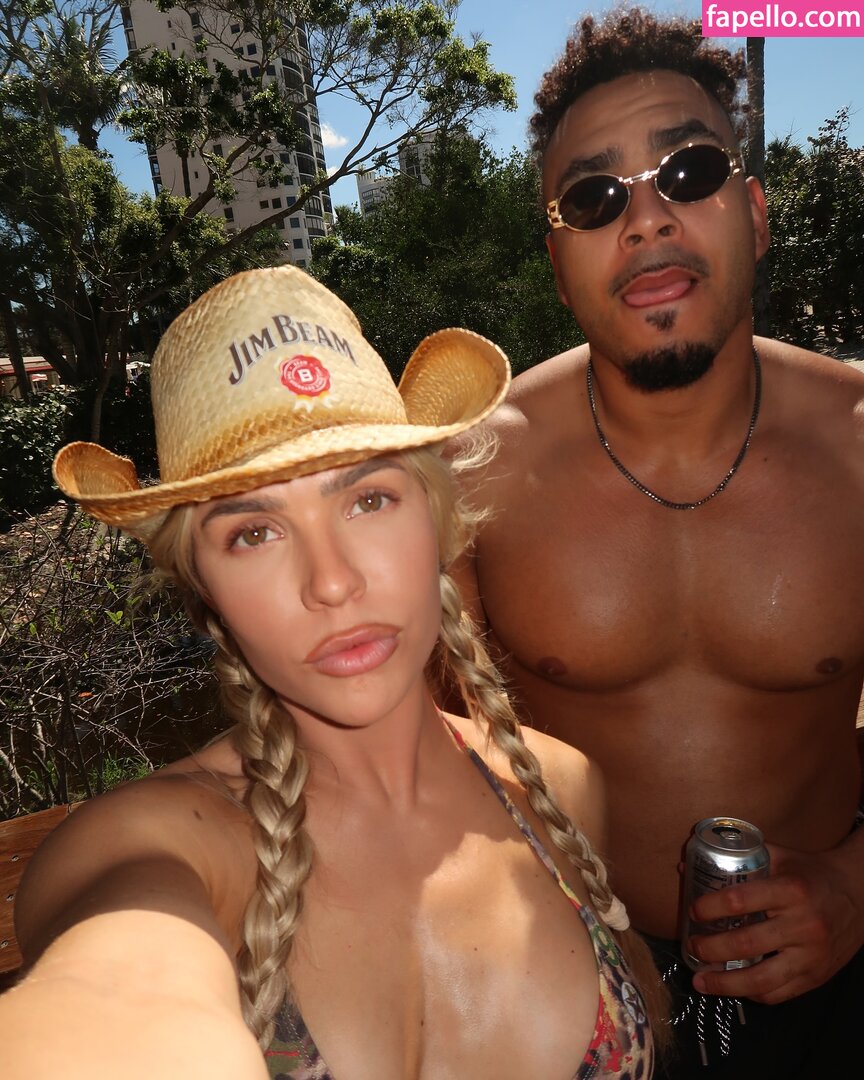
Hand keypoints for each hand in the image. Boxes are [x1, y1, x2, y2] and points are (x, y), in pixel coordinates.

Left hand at [687, 841, 862, 1003]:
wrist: (859, 894)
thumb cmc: (810, 873)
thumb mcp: (779, 856)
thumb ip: (737, 858)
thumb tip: (686, 864)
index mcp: (791, 889)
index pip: (740, 900)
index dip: (711, 907)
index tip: (693, 911)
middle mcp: (803, 924)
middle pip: (746, 944)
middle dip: (710, 949)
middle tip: (691, 945)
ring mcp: (811, 955)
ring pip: (761, 979)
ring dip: (724, 983)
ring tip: (700, 979)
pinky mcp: (817, 976)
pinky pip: (779, 993)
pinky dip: (752, 993)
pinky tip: (733, 987)